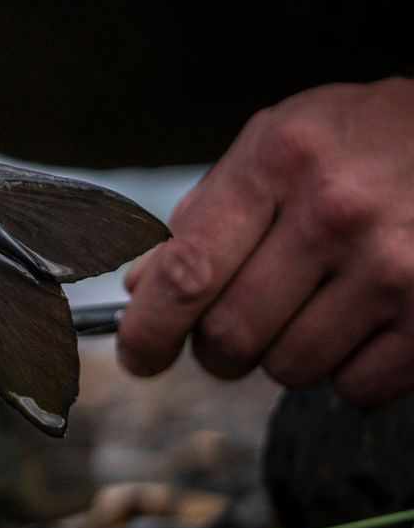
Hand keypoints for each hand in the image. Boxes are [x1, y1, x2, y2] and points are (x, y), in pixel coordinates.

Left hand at [117, 78, 413, 404]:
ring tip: (311, 311)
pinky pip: (357, 388)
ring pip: (291, 368)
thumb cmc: (366, 139)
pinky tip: (362, 327)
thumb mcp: (279, 141)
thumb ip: (206, 213)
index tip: (138, 356)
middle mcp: (336, 212)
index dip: (149, 330)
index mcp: (280, 160)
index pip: (188, 271)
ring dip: (283, 358)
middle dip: (217, 350)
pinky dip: (346, 374)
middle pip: (232, 335)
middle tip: (231, 333)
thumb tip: (142, 290)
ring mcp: (395, 265)